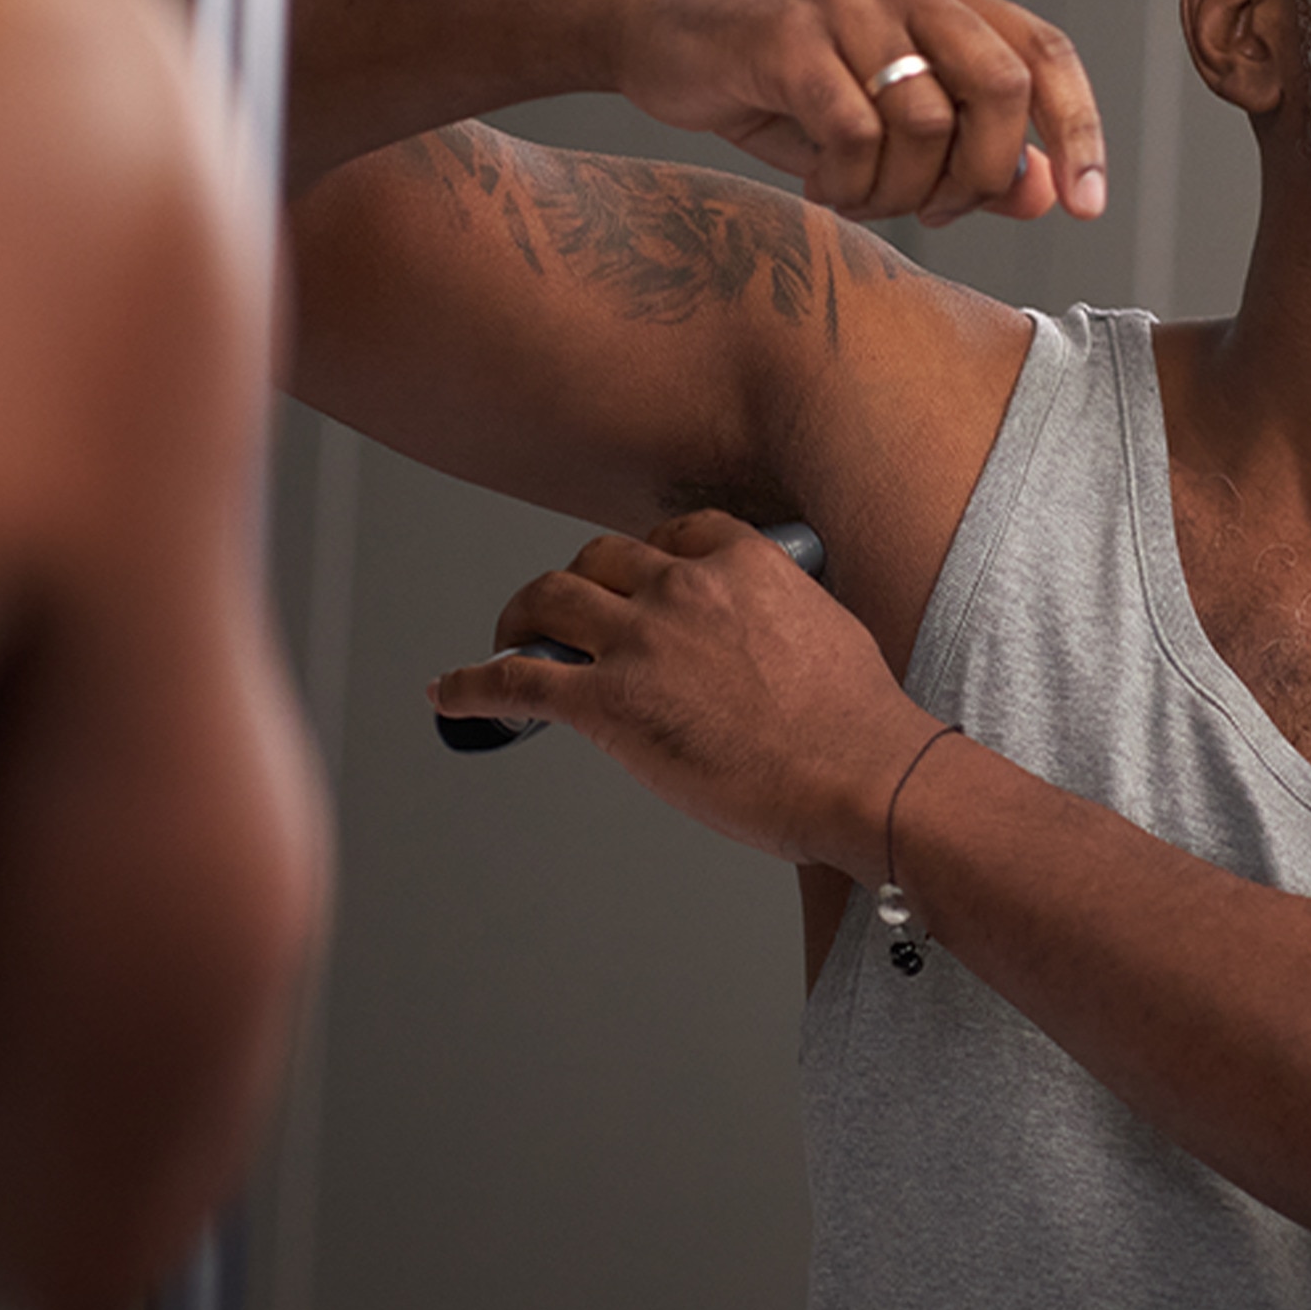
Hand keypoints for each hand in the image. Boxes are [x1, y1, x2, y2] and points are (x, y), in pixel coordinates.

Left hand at [427, 512, 938, 871]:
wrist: (860, 774)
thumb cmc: (858, 724)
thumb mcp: (830, 634)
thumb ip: (782, 620)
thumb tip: (768, 644)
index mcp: (743, 564)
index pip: (672, 535)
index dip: (642, 559)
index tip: (632, 581)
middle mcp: (683, 588)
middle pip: (598, 558)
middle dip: (576, 584)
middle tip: (565, 616)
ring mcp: (640, 642)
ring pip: (547, 600)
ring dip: (518, 620)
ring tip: (507, 642)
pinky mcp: (606, 704)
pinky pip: (515, 679)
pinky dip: (470, 684)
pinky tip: (450, 694)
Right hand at [617, 0, 1107, 228]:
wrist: (661, 34)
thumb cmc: (784, 86)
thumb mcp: (888, 127)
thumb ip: (969, 157)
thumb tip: (1047, 196)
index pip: (1046, 56)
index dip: (1079, 133)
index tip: (1087, 208)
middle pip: (1000, 90)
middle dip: (980, 175)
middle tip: (936, 214)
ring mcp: (848, 4)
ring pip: (925, 124)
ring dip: (899, 192)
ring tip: (858, 198)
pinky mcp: (789, 36)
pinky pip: (853, 133)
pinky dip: (845, 183)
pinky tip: (821, 186)